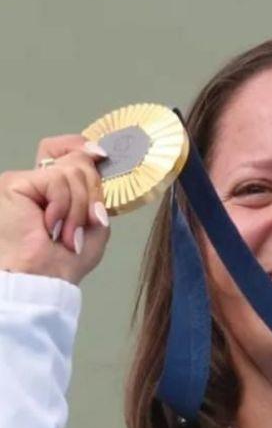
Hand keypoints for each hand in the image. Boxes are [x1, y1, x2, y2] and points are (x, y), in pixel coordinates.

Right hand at [0, 135, 110, 284]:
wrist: (44, 278)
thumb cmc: (65, 262)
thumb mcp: (94, 224)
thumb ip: (96, 194)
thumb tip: (95, 159)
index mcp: (54, 191)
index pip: (66, 150)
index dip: (84, 148)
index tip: (102, 155)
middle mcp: (36, 183)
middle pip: (76, 160)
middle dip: (92, 193)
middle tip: (86, 222)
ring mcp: (24, 181)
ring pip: (72, 171)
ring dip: (79, 207)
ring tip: (67, 232)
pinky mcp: (14, 183)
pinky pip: (57, 180)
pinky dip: (64, 205)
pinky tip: (51, 224)